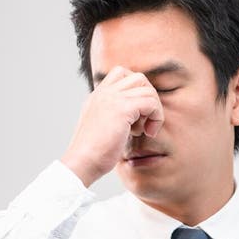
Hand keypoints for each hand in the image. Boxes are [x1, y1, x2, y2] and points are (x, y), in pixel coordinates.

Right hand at [60, 66, 164, 187]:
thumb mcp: (101, 129)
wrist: (82, 163)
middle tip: (144, 121)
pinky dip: (156, 117)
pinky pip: (151, 102)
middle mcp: (104, 93)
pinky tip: (148, 133)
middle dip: (148, 98)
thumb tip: (132, 120)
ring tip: (144, 130)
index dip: (136, 92)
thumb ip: (113, 118)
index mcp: (97, 96)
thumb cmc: (92, 155)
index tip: (136, 116)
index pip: (121, 75)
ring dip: (153, 109)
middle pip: (138, 78)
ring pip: (147, 89)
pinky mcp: (122, 109)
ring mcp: (112, 98)